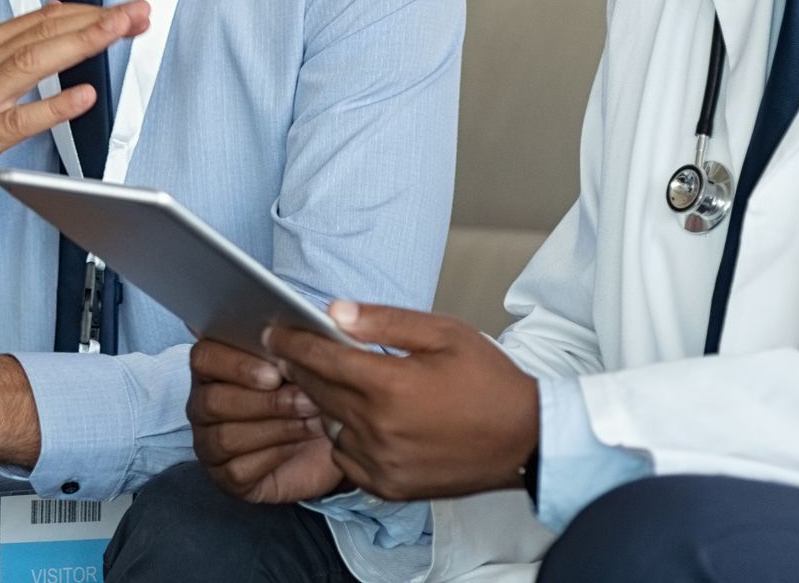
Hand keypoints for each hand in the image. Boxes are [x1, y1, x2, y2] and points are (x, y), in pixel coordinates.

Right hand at [0, 0, 149, 299]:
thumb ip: (12, 47)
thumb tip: (55, 16)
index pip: (41, 20)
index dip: (87, 11)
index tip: (122, 8)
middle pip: (43, 34)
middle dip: (94, 20)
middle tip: (134, 13)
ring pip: (33, 63)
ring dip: (80, 45)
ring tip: (116, 33)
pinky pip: (17, 120)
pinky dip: (52, 107)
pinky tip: (82, 98)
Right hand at [187, 338, 341, 503]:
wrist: (332, 440)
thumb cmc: (312, 393)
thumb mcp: (309, 363)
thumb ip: (299, 340)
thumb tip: (307, 318)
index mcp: (216, 366)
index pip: (203, 356)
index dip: (236, 364)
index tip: (275, 372)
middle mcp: (203, 403)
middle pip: (213, 401)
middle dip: (264, 401)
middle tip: (305, 399)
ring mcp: (210, 443)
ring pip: (225, 437)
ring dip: (274, 428)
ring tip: (312, 420)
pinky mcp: (226, 477)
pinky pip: (237, 470)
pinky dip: (273, 456)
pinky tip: (299, 445)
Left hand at [266, 302, 538, 502]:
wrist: (524, 440)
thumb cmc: (489, 381)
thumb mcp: (443, 333)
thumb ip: (384, 321)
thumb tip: (334, 312)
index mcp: (390, 385)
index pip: (322, 358)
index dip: (292, 342)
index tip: (274, 331)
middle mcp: (379, 427)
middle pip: (319, 391)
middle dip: (300, 367)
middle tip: (288, 350)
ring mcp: (382, 462)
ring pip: (329, 425)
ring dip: (322, 402)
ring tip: (327, 382)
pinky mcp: (388, 486)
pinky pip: (345, 458)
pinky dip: (344, 437)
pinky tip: (357, 419)